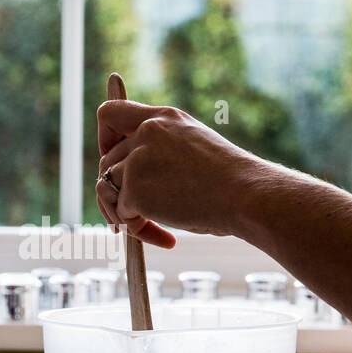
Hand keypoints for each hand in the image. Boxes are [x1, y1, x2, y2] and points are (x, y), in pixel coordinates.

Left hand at [95, 99, 265, 248]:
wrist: (247, 195)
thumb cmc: (232, 182)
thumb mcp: (194, 149)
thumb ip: (162, 151)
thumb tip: (131, 180)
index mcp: (163, 118)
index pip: (110, 113)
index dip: (104, 139)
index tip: (113, 161)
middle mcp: (146, 132)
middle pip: (106, 162)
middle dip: (115, 193)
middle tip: (129, 216)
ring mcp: (138, 160)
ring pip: (107, 189)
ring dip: (121, 214)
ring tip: (144, 229)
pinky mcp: (135, 189)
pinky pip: (123, 215)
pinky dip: (141, 231)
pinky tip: (168, 238)